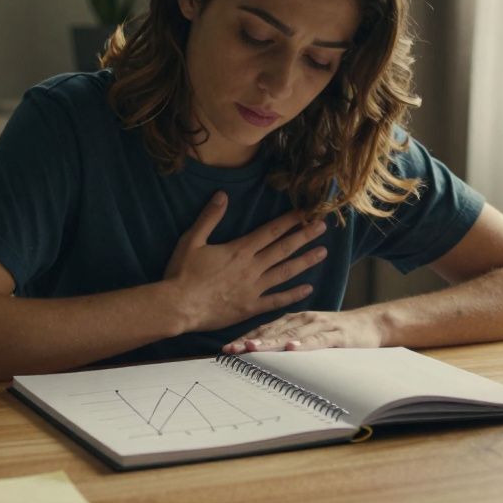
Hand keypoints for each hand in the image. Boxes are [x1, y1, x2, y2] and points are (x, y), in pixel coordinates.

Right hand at [165, 191, 327, 333]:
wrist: (179, 306)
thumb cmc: (182, 273)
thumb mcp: (192, 240)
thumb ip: (209, 218)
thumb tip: (222, 195)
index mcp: (239, 249)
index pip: (270, 231)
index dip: (290, 220)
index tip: (306, 212)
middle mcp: (251, 267)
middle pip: (284, 248)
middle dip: (305, 236)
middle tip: (323, 226)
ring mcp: (253, 288)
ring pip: (285, 272)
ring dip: (305, 261)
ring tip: (323, 252)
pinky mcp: (250, 307)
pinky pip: (276, 301)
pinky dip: (293, 295)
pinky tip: (307, 289)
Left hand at [221, 310, 384, 352]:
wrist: (371, 325)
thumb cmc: (336, 333)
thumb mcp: (308, 335)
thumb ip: (287, 341)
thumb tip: (261, 355)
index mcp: (293, 320)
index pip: (263, 330)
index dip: (244, 338)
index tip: (225, 350)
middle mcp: (302, 319)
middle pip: (272, 331)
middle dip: (249, 341)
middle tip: (230, 351)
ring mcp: (319, 325)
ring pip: (290, 334)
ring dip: (270, 342)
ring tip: (252, 348)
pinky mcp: (337, 335)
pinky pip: (318, 340)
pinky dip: (304, 344)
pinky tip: (292, 349)